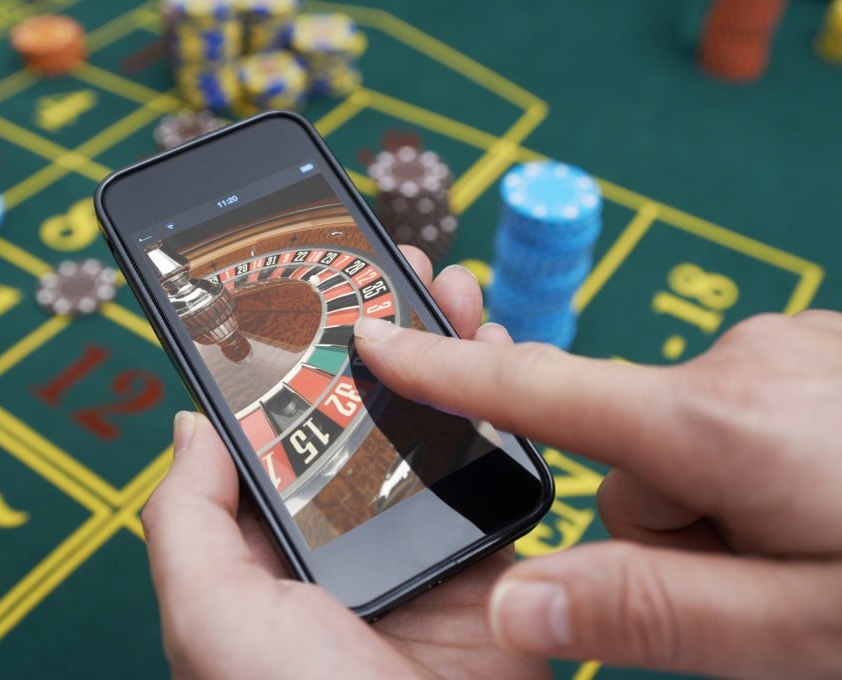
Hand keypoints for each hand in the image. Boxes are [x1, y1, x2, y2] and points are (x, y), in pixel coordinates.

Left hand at [141, 247, 550, 679]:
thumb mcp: (209, 613)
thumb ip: (186, 518)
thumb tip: (186, 422)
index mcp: (279, 539)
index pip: (286, 422)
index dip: (297, 350)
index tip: (311, 279)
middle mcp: (351, 533)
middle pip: (367, 410)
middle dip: (381, 331)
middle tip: (389, 262)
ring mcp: (424, 542)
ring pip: (437, 425)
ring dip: (445, 351)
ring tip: (447, 286)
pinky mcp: (493, 564)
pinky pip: (499, 470)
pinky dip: (507, 409)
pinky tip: (502, 354)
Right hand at [354, 306, 841, 678]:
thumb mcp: (798, 628)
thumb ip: (648, 609)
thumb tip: (514, 607)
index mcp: (712, 425)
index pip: (534, 390)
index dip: (441, 369)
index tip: (375, 340)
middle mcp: (736, 363)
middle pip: (630, 448)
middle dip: (664, 517)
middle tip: (753, 578)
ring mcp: (782, 347)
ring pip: (688, 436)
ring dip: (718, 494)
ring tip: (803, 545)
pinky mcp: (813, 352)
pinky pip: (739, 411)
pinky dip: (758, 461)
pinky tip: (823, 497)